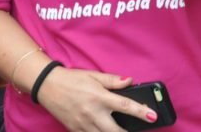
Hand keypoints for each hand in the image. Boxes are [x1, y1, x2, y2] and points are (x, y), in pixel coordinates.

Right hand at [37, 68, 156, 131]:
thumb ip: (112, 80)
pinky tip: (103, 131)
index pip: (125, 106)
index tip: (152, 117)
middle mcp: (92, 112)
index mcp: (99, 97)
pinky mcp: (75, 130)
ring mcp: (83, 124)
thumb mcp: (93, 76)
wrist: (47, 86)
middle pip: (116, 131)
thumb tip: (130, 81)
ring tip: (121, 131)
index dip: (141, 112)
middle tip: (134, 131)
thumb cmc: (72, 79)